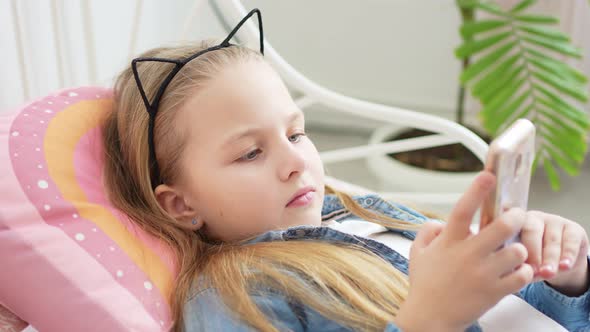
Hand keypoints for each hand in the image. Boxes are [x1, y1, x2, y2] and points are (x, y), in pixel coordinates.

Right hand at [395, 171, 533, 331]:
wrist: (430, 318)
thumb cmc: (424, 284)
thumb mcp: (417, 253)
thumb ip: (427, 231)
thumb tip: (440, 222)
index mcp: (449, 242)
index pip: (463, 209)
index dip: (476, 190)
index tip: (488, 175)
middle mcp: (467, 254)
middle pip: (503, 226)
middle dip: (515, 217)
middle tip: (517, 217)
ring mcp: (483, 273)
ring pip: (518, 251)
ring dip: (519, 248)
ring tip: (514, 251)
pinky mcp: (494, 291)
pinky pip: (521, 275)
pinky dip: (522, 271)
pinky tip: (514, 271)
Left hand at [520, 210, 588, 295]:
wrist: (561, 261)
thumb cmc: (535, 259)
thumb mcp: (524, 261)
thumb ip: (518, 263)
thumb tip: (513, 271)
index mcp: (516, 223)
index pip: (512, 230)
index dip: (516, 249)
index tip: (517, 268)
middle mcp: (534, 218)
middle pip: (532, 231)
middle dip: (533, 253)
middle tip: (533, 270)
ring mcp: (555, 220)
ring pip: (552, 239)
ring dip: (550, 258)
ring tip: (548, 273)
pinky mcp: (574, 228)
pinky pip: (571, 241)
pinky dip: (568, 255)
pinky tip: (564, 266)